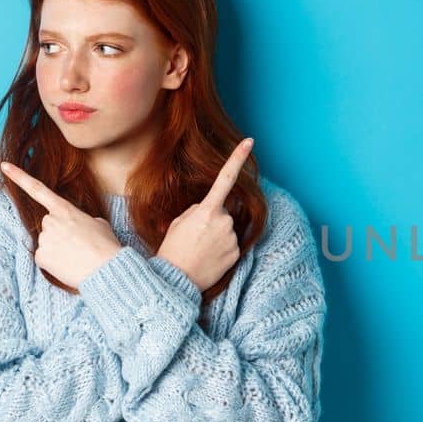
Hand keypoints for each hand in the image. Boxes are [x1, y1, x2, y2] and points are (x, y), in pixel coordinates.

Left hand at [0, 161, 123, 288]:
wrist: (106, 269)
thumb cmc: (106, 246)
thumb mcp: (99, 224)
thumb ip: (81, 219)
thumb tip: (77, 227)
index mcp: (65, 209)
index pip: (38, 189)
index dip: (19, 176)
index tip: (4, 166)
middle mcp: (50, 221)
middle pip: (48, 225)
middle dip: (59, 233)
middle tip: (77, 245)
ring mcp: (43, 239)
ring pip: (47, 242)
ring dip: (58, 248)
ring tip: (76, 256)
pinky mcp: (40, 256)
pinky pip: (44, 257)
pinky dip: (54, 262)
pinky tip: (68, 265)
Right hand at [157, 138, 253, 291]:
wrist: (175, 280)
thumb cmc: (173, 248)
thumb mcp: (179, 222)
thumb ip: (198, 210)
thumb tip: (213, 209)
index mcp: (207, 210)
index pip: (225, 178)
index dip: (237, 158)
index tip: (249, 141)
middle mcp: (224, 221)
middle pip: (223, 211)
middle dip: (212, 219)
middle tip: (194, 236)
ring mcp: (232, 238)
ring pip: (227, 228)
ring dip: (216, 235)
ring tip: (199, 248)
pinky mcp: (237, 253)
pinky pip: (231, 244)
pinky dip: (222, 249)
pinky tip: (208, 258)